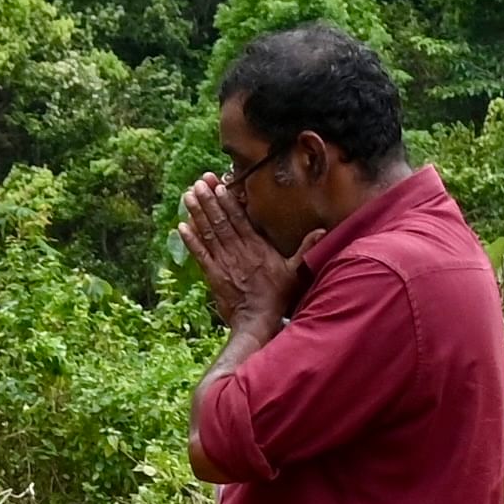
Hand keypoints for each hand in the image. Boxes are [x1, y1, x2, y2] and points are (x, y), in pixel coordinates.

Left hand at [179, 171, 300, 331]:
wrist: (258, 321)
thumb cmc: (278, 297)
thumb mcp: (296, 271)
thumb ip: (305, 249)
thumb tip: (322, 230)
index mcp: (257, 247)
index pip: (240, 219)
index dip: (228, 201)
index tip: (218, 185)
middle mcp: (238, 251)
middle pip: (221, 221)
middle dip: (209, 200)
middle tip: (198, 183)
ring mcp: (224, 262)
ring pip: (208, 233)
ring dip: (197, 214)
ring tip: (188, 195)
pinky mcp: (213, 275)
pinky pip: (200, 254)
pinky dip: (191, 239)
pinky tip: (181, 225)